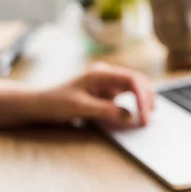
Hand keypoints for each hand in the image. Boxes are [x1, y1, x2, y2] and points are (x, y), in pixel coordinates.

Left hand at [34, 63, 154, 127]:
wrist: (40, 105)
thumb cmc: (56, 104)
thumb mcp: (80, 108)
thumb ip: (106, 111)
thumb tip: (130, 116)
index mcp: (101, 74)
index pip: (131, 80)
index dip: (142, 98)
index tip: (144, 116)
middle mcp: (106, 74)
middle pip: (137, 81)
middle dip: (147, 97)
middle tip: (150, 118)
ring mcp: (106, 83)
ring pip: (134, 88)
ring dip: (143, 100)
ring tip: (147, 117)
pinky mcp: (105, 93)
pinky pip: (125, 96)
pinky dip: (134, 105)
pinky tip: (136, 116)